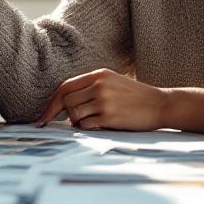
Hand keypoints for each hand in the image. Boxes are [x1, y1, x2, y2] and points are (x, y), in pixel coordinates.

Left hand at [34, 70, 203, 132]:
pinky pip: (86, 125)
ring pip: (74, 114)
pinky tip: (101, 125)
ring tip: (94, 121)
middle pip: (66, 101)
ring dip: (78, 122)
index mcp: (98, 75)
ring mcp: (104, 101)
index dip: (51, 104)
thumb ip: (90, 88)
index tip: (42, 118)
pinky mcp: (110, 117)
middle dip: (66, 114)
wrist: (161, 104)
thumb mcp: (112, 83)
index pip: (65, 87)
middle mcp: (99, 85)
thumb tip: (64, 106)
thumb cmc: (135, 97)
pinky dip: (88, 128)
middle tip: (76, 121)